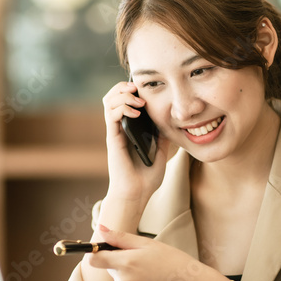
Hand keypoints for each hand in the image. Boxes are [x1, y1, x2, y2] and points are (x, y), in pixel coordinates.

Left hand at [86, 226, 220, 280]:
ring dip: (128, 279)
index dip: (94, 254)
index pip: (93, 260)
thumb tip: (100, 228)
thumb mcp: (147, 244)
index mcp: (126, 263)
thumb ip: (120, 237)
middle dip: (120, 264)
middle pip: (110, 270)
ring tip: (150, 276)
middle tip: (142, 262)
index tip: (101, 251)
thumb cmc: (172, 261)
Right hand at [101, 81, 172, 204]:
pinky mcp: (112, 138)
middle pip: (113, 96)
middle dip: (124, 86)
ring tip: (137, 98)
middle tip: (138, 87)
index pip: (125, 100)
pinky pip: (111, 115)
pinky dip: (122, 107)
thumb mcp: (161, 152)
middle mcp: (119, 127)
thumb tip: (172, 121)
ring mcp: (115, 132)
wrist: (136, 194)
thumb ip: (162, 136)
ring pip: (109, 101)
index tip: (147, 87)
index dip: (132, 89)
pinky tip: (136, 112)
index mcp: (129, 129)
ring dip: (122, 94)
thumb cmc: (146, 178)